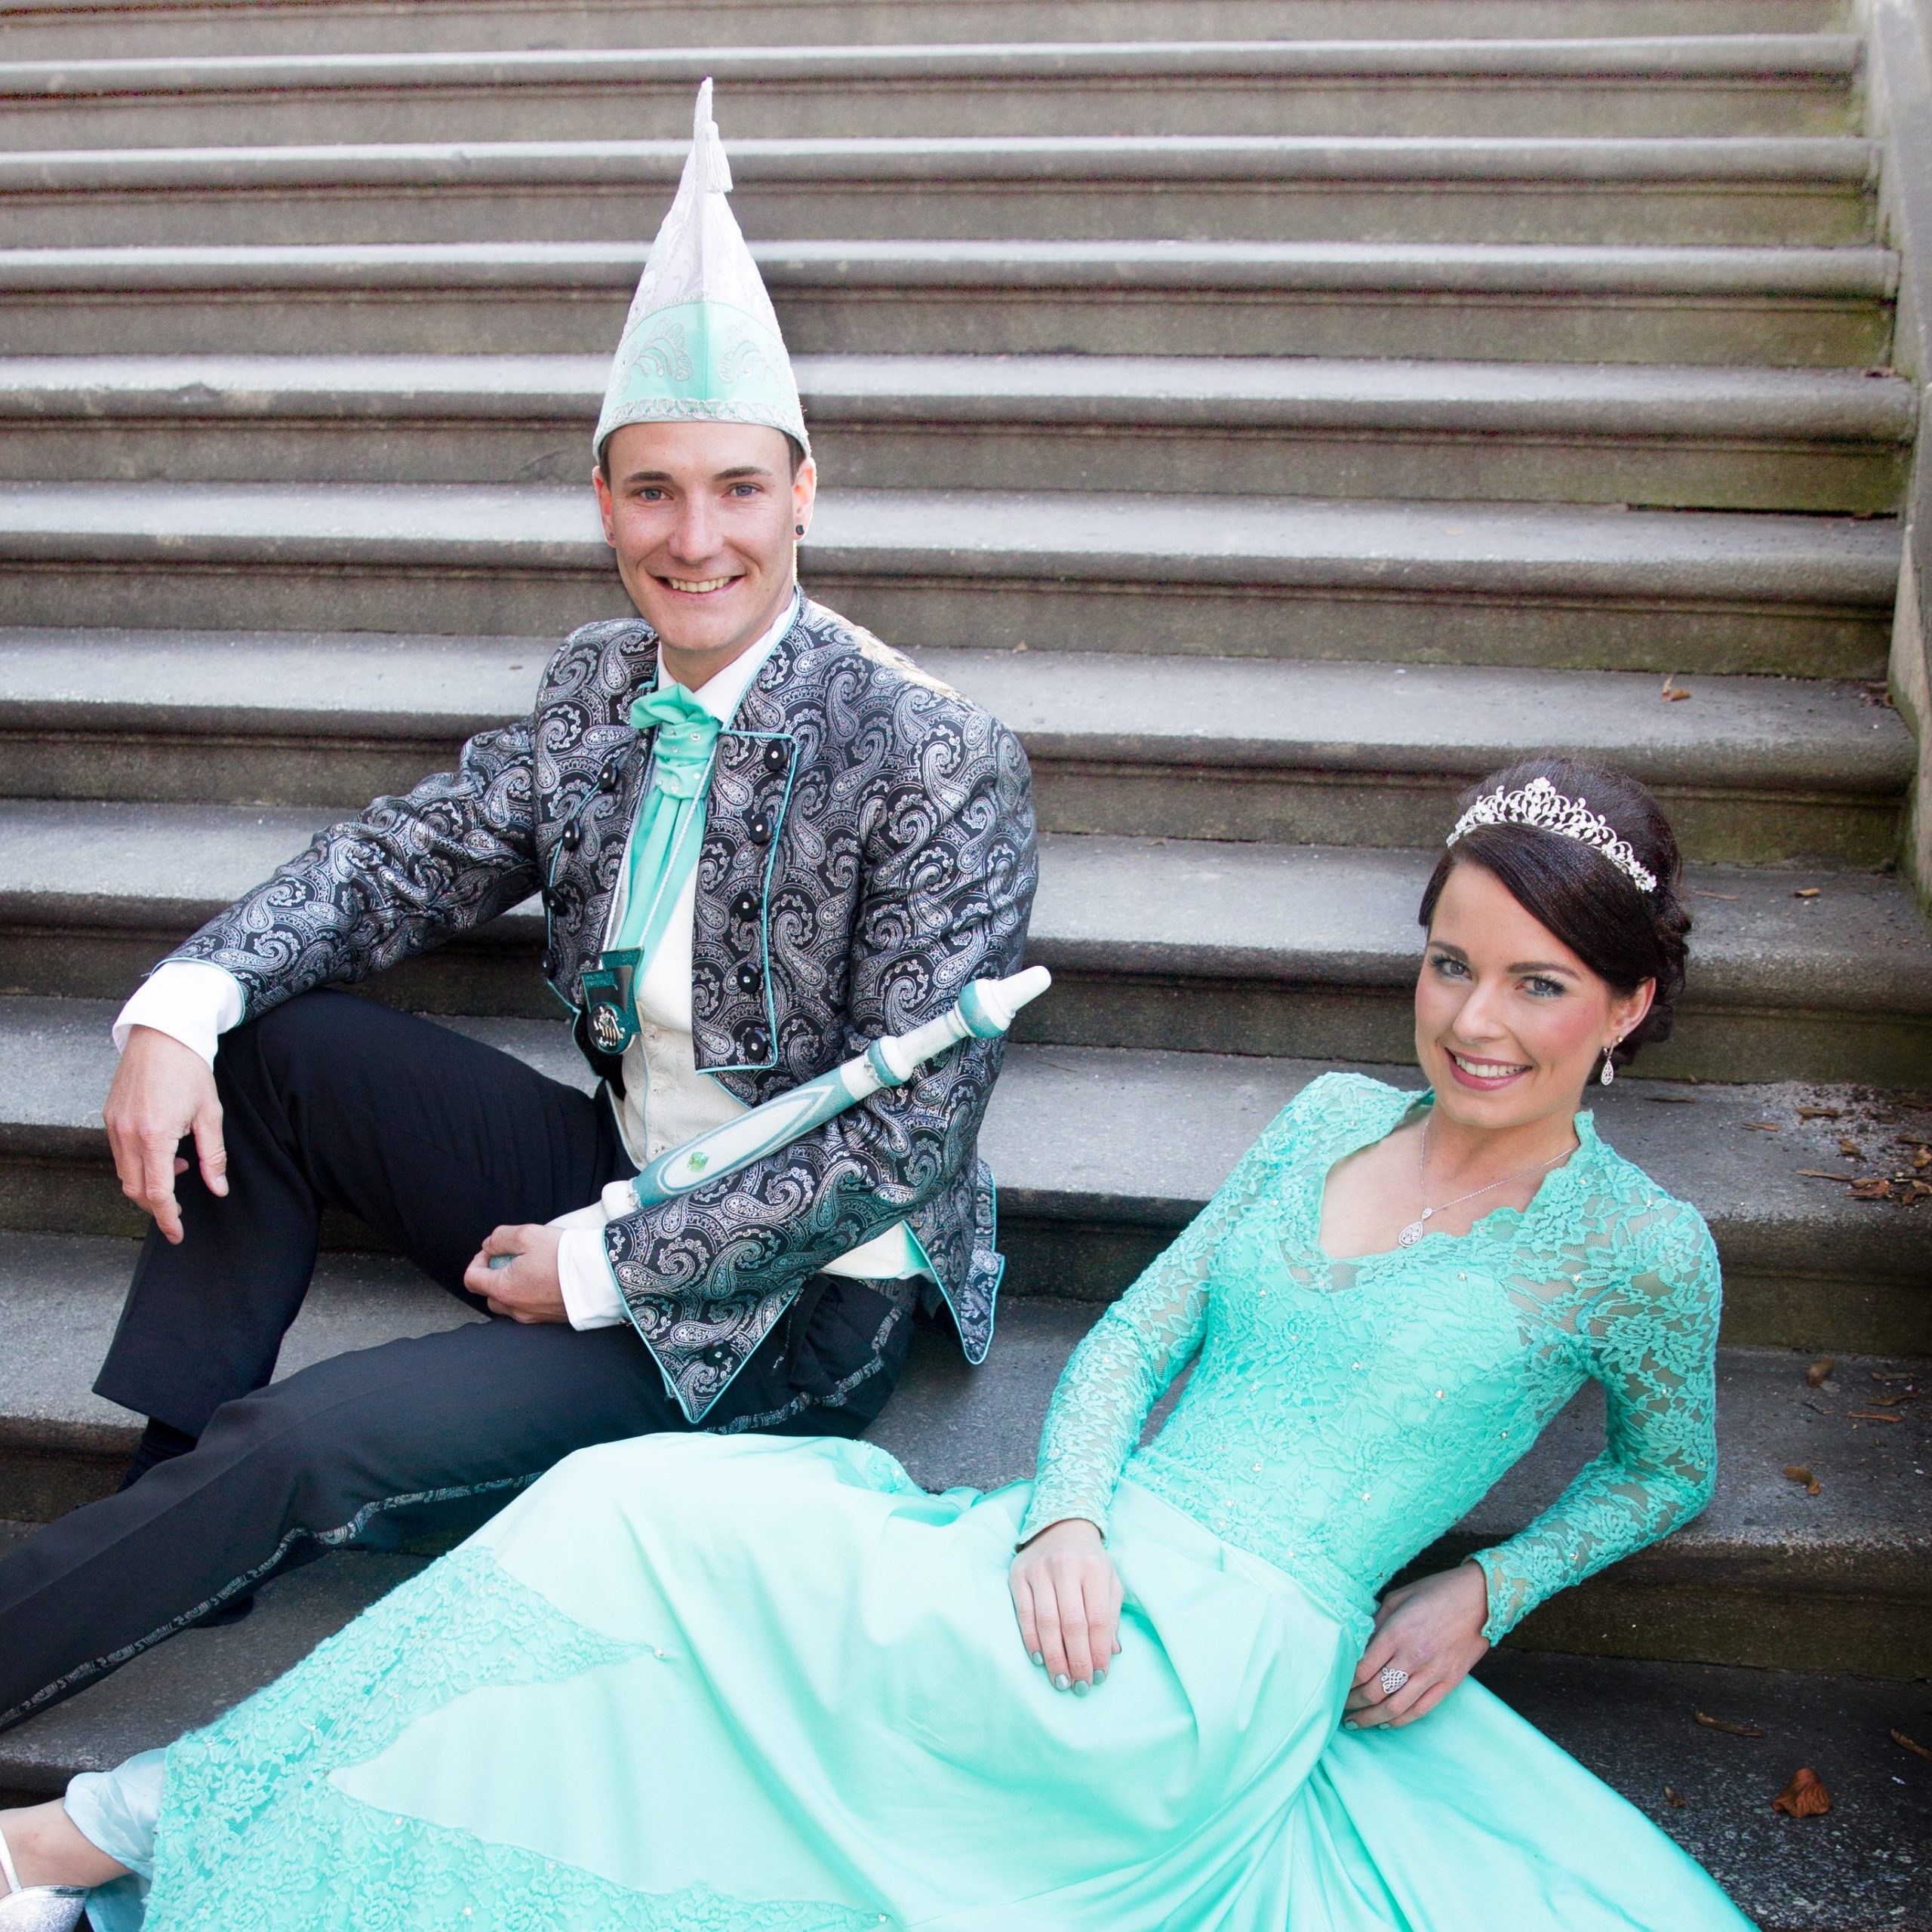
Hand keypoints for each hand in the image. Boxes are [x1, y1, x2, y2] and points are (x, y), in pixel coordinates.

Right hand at [102, 1025, 227, 1243]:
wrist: (162, 1034)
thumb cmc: (190, 1070)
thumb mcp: (210, 1113)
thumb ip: (213, 1155)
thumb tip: (218, 1188)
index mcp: (155, 1136)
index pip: (157, 1192)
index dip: (167, 1217)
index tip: (177, 1233)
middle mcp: (127, 1134)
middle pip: (135, 1190)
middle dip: (156, 1206)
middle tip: (179, 1210)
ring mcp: (114, 1126)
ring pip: (124, 1174)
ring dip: (148, 1184)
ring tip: (179, 1169)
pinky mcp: (109, 1117)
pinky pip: (119, 1154)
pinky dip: (139, 1165)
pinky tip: (164, 1152)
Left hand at [464, 1224, 567, 1322]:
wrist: (601, 1276)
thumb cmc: (564, 1255)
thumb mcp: (527, 1234)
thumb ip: (499, 1238)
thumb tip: (488, 1246)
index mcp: (504, 1289)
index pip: (471, 1279)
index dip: (477, 1260)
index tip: (494, 1250)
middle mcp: (515, 1309)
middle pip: (489, 1295)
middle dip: (494, 1276)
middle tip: (513, 1258)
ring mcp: (533, 1318)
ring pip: (510, 1304)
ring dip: (512, 1287)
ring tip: (532, 1269)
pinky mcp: (551, 1320)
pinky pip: (530, 1309)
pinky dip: (530, 1295)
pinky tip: (547, 1280)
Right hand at [1008, 1518, 1122, 1692]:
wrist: (1060, 1525)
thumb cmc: (1089, 1560)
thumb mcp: (1109, 1580)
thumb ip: (1111, 1615)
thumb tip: (1111, 1652)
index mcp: (1094, 1568)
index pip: (1098, 1619)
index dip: (1099, 1652)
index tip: (1100, 1677)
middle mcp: (1066, 1566)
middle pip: (1072, 1624)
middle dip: (1077, 1660)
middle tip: (1080, 1687)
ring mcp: (1039, 1570)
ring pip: (1046, 1622)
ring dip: (1054, 1657)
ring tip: (1061, 1680)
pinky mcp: (1018, 1574)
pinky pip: (1024, 1614)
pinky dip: (1032, 1640)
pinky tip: (1039, 1659)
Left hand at [1345, 1561, 1490, 1729]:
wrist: (1481, 1598)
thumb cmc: (1436, 1592)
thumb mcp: (1398, 1598)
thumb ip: (1376, 1622)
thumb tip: (1358, 1644)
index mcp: (1396, 1634)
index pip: (1362, 1669)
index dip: (1344, 1683)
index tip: (1333, 1686)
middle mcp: (1413, 1657)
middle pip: (1374, 1692)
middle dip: (1352, 1703)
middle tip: (1339, 1706)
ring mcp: (1433, 1673)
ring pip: (1395, 1708)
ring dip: (1371, 1719)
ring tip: (1355, 1722)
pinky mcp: (1449, 1682)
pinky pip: (1421, 1710)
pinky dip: (1400, 1720)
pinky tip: (1385, 1723)